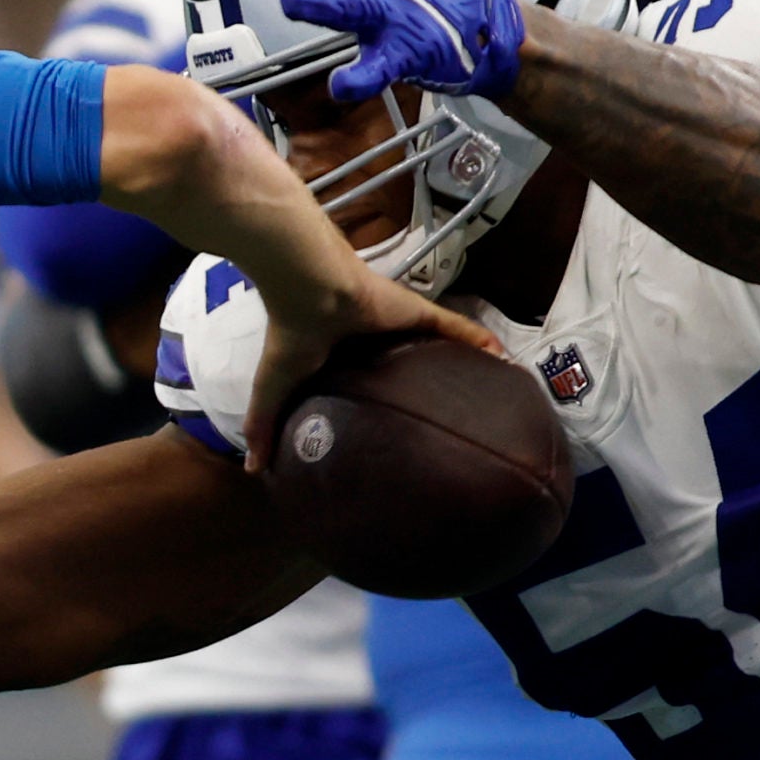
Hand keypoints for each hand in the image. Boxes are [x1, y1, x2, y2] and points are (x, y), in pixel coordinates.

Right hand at [244, 266, 502, 472]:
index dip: (385, 400)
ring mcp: (401, 323)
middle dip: (429, 386)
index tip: (399, 432)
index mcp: (344, 356)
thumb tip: (254, 471)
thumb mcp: (276, 388)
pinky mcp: (419, 311)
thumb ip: (265, 424)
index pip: (371, 380)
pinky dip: (480, 343)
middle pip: (411, 365)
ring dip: (462, 364)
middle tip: (448, 420)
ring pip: (439, 347)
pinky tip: (504, 361)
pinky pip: (457, 328)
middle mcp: (377, 339)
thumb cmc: (291, 334)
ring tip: (484, 394)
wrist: (307, 288)